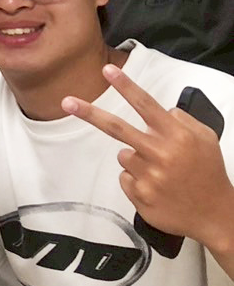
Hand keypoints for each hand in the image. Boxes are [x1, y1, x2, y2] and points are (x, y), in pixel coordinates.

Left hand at [64, 64, 233, 246]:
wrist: (216, 215)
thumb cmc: (209, 173)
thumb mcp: (205, 139)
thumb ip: (182, 120)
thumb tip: (162, 110)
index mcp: (176, 137)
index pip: (146, 105)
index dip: (126, 86)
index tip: (108, 70)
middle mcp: (160, 154)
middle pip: (117, 128)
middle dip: (89, 113)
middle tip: (68, 102)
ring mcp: (148, 176)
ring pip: (124, 155)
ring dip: (136, 159)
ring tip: (161, 172)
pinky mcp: (140, 195)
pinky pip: (125, 178)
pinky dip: (136, 180)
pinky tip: (157, 187)